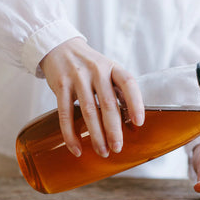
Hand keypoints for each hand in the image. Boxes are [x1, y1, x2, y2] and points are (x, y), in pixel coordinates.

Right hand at [40, 37, 144, 157]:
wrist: (60, 48)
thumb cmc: (90, 65)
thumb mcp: (108, 70)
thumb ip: (118, 90)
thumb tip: (132, 121)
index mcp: (112, 67)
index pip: (128, 83)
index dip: (135, 103)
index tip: (139, 123)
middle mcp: (96, 70)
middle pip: (108, 103)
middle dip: (114, 129)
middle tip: (118, 148)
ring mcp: (77, 77)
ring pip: (88, 111)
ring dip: (96, 135)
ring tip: (102, 151)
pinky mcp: (61, 86)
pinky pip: (65, 114)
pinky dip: (70, 134)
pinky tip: (77, 148)